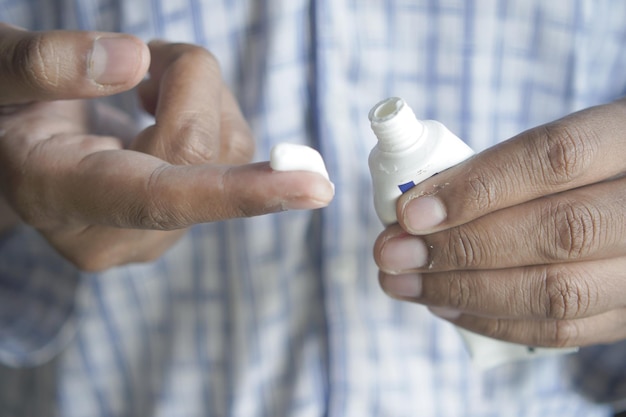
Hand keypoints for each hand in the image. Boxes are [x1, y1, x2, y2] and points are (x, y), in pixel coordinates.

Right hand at [0, 25, 333, 270]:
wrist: (6, 160)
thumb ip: (47, 66)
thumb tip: (134, 60)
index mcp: (61, 196)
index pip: (163, 199)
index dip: (240, 192)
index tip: (314, 187)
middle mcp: (117, 232)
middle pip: (204, 151)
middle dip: (189, 81)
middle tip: (141, 58)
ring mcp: (153, 234)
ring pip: (228, 149)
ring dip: (201, 95)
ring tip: (141, 89)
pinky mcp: (177, 222)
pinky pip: (229, 156)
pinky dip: (209, 113)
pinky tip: (161, 112)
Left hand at [374, 99, 625, 347]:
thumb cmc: (588, 165)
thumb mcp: (565, 141)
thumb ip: (504, 168)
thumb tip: (417, 208)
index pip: (556, 157)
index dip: (477, 187)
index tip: (411, 211)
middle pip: (558, 232)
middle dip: (459, 247)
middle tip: (391, 253)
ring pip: (560, 293)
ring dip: (465, 292)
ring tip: (405, 283)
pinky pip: (567, 332)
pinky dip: (495, 322)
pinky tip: (446, 306)